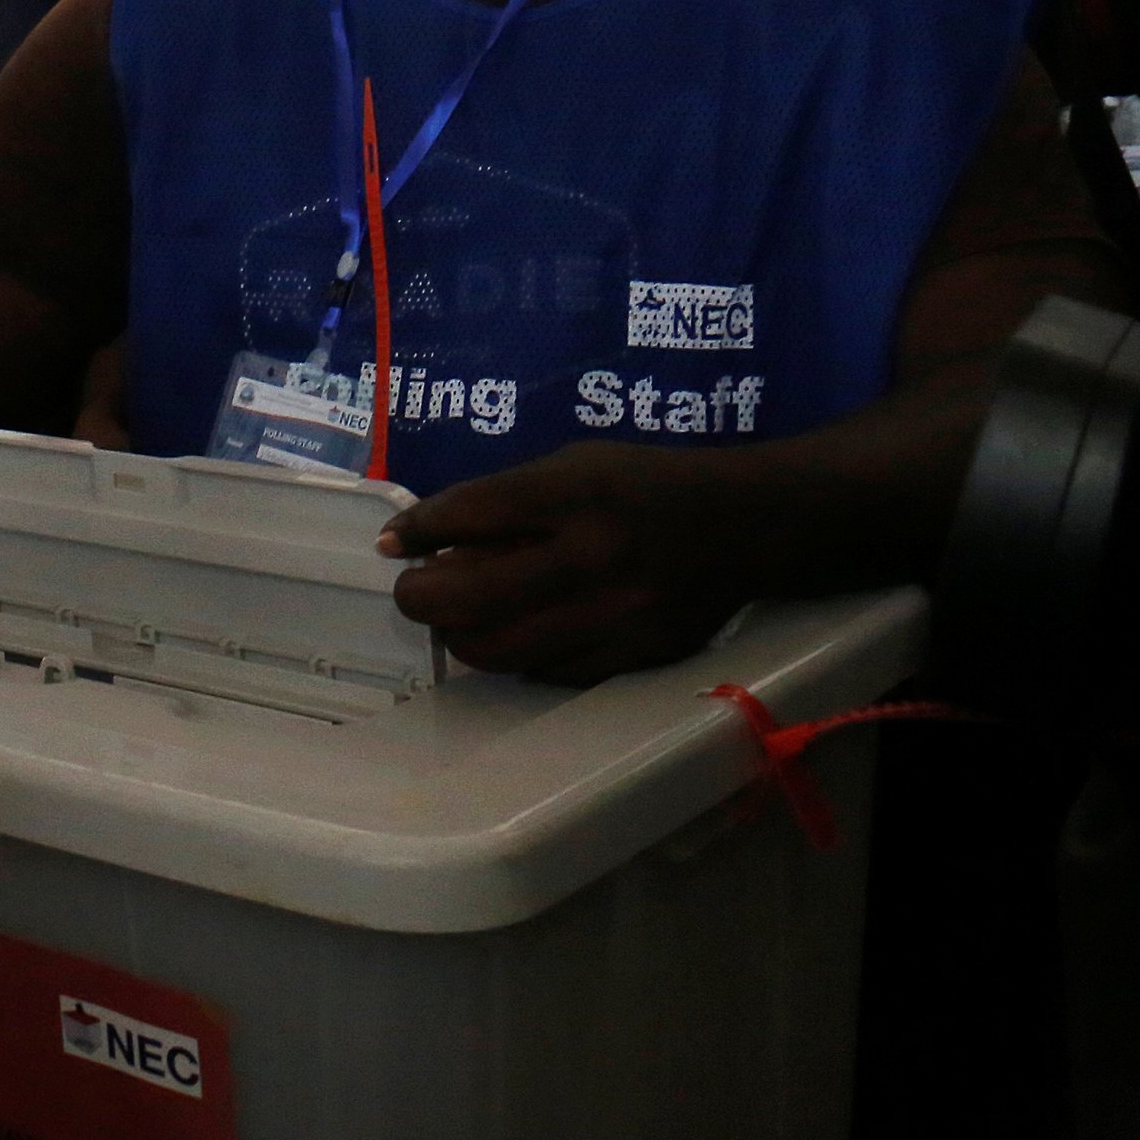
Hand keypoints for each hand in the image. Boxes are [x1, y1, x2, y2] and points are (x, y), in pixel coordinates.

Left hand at [381, 444, 769, 681]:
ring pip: (495, 650)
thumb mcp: (571, 466)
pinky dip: (514, 655)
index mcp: (574, 495)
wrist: (746, 525)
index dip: (416, 533)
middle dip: (421, 598)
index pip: (468, 516)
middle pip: (468, 599)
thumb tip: (414, 541)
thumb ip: (499, 501)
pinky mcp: (633, 658)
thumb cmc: (642, 485)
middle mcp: (592, 559)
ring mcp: (614, 616)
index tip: (392, 545)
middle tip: (416, 591)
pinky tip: (516, 630)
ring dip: (460, 634)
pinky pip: (542, 673)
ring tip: (461, 613)